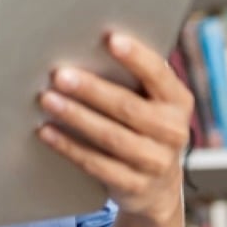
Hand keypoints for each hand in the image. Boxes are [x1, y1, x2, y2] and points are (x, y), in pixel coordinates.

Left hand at [37, 32, 191, 224]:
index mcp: (179, 102)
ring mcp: (155, 163)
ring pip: (110, 137)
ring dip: (76, 116)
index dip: (136, 57)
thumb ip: (134, 78)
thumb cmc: (146, 127)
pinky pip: (96, 164)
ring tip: (48, 99)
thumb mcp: (153, 102)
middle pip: (128, 107)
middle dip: (91, 89)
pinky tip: (47, 132)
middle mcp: (173, 132)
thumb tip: (89, 44)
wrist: (158, 187)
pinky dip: (69, 147)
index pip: (158, 75)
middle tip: (60, 75)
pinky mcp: (133, 186)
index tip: (111, 39)